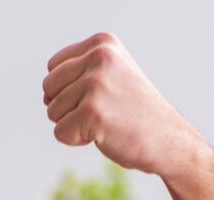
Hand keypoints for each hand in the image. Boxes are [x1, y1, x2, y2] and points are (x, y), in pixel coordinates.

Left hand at [43, 32, 203, 178]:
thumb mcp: (110, 77)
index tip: (100, 96)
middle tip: (101, 112)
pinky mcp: (92, 112)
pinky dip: (76, 140)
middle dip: (66, 107)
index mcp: (102, 43)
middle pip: (48, 88)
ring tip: (106, 122)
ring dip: (74, 125)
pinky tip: (103, 135)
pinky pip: (60, 133)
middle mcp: (99, 57)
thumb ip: (76, 76)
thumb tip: (45, 97)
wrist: (168, 140)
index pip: (53, 68)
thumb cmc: (134, 113)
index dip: (68, 90)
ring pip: (52, 112)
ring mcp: (96, 83)